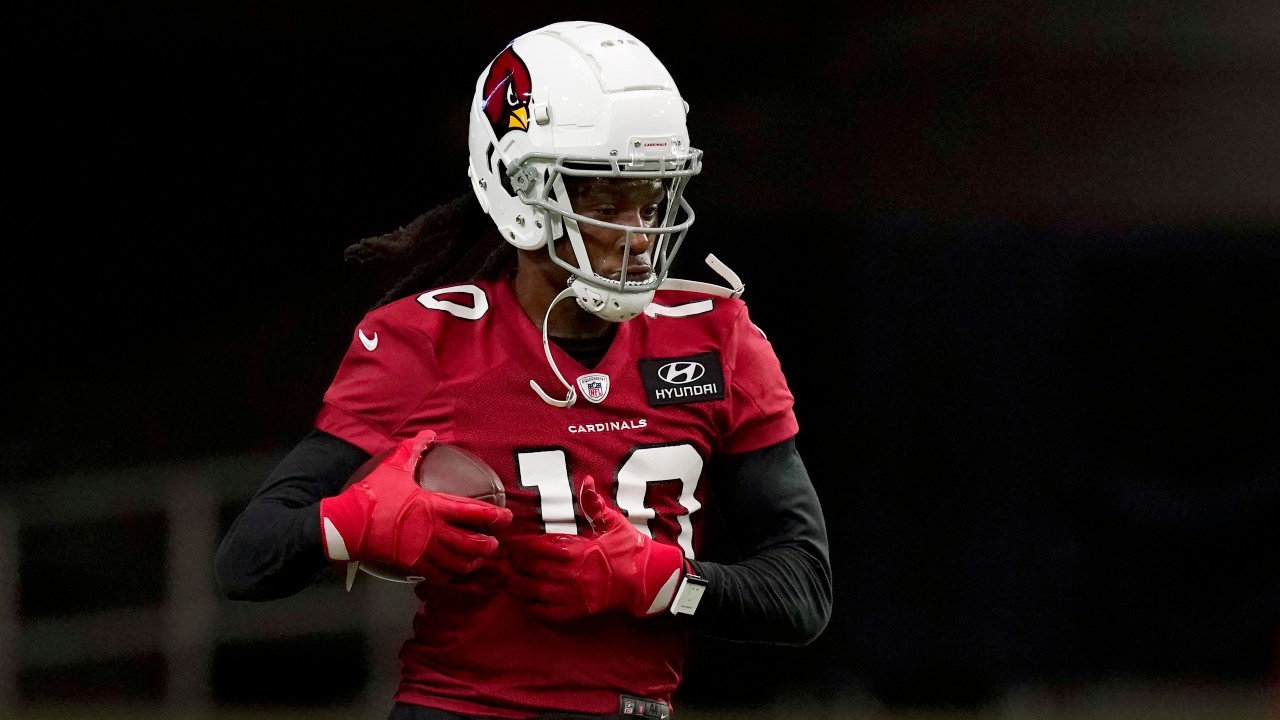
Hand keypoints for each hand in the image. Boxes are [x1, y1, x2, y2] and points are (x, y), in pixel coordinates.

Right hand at [320, 429, 512, 582]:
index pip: (473, 513)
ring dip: (474, 561)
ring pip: (459, 563)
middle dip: (488, 544)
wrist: (348, 524)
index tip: (506, 517)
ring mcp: (424, 551)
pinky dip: (452, 575)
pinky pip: (440, 575)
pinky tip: (456, 571)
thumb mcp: (394, 466)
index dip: (495, 517)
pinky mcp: (413, 565)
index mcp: (434, 506)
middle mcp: (434, 531)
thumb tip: (428, 435)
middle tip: (494, 542)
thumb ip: (413, 450)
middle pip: (472, 544)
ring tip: (480, 557)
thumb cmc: (372, 495)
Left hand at [506, 475, 684, 620]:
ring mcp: (577, 594)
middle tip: (506, 562)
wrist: (649, 578)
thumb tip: (586, 481)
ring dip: (522, 587)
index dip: (523, 545)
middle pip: (536, 569)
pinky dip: (538, 611)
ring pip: (540, 592)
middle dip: (518, 565)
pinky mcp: (581, 610)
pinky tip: (528, 607)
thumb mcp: (613, 522)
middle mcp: (574, 573)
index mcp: (580, 550)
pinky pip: (554, 613)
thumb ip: (594, 504)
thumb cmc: (630, 548)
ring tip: (510, 582)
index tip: (512, 543)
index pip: (542, 546)